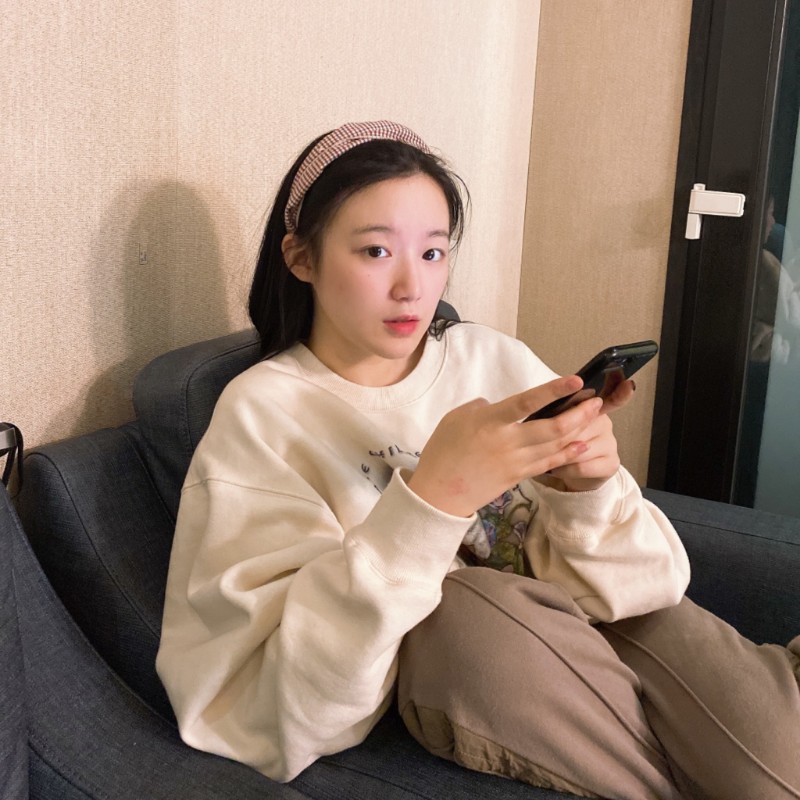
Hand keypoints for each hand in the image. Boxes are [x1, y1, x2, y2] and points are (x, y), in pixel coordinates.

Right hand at [407, 376, 603, 517]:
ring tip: (595, 417)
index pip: (528, 402)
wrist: (438, 494)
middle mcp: (507, 442)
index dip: (554, 391)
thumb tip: (498, 406)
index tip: (575, 381)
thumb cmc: (442, 451)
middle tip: (596, 401)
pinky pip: (548, 464)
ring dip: (579, 431)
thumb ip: (481, 407)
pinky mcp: (518, 477)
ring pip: (556, 446)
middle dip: (579, 414)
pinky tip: (582, 445)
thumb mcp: (455, 417)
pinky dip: (567, 454)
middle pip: (553, 428)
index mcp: (490, 421)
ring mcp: (515, 462)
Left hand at [547, 378, 635, 491]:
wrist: (571, 474)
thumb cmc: (561, 444)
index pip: (610, 397)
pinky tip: (558, 469)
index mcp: (592, 408)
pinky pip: (582, 466)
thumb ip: (560, 412)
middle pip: (581, 426)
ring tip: (547, 458)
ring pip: (580, 448)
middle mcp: (605, 423)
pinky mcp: (611, 464)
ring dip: (558, 456)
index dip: (621, 392)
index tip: (628, 383)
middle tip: (541, 444)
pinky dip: (565, 469)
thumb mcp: (556, 424)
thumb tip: (555, 399)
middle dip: (558, 437)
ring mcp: (611, 444)